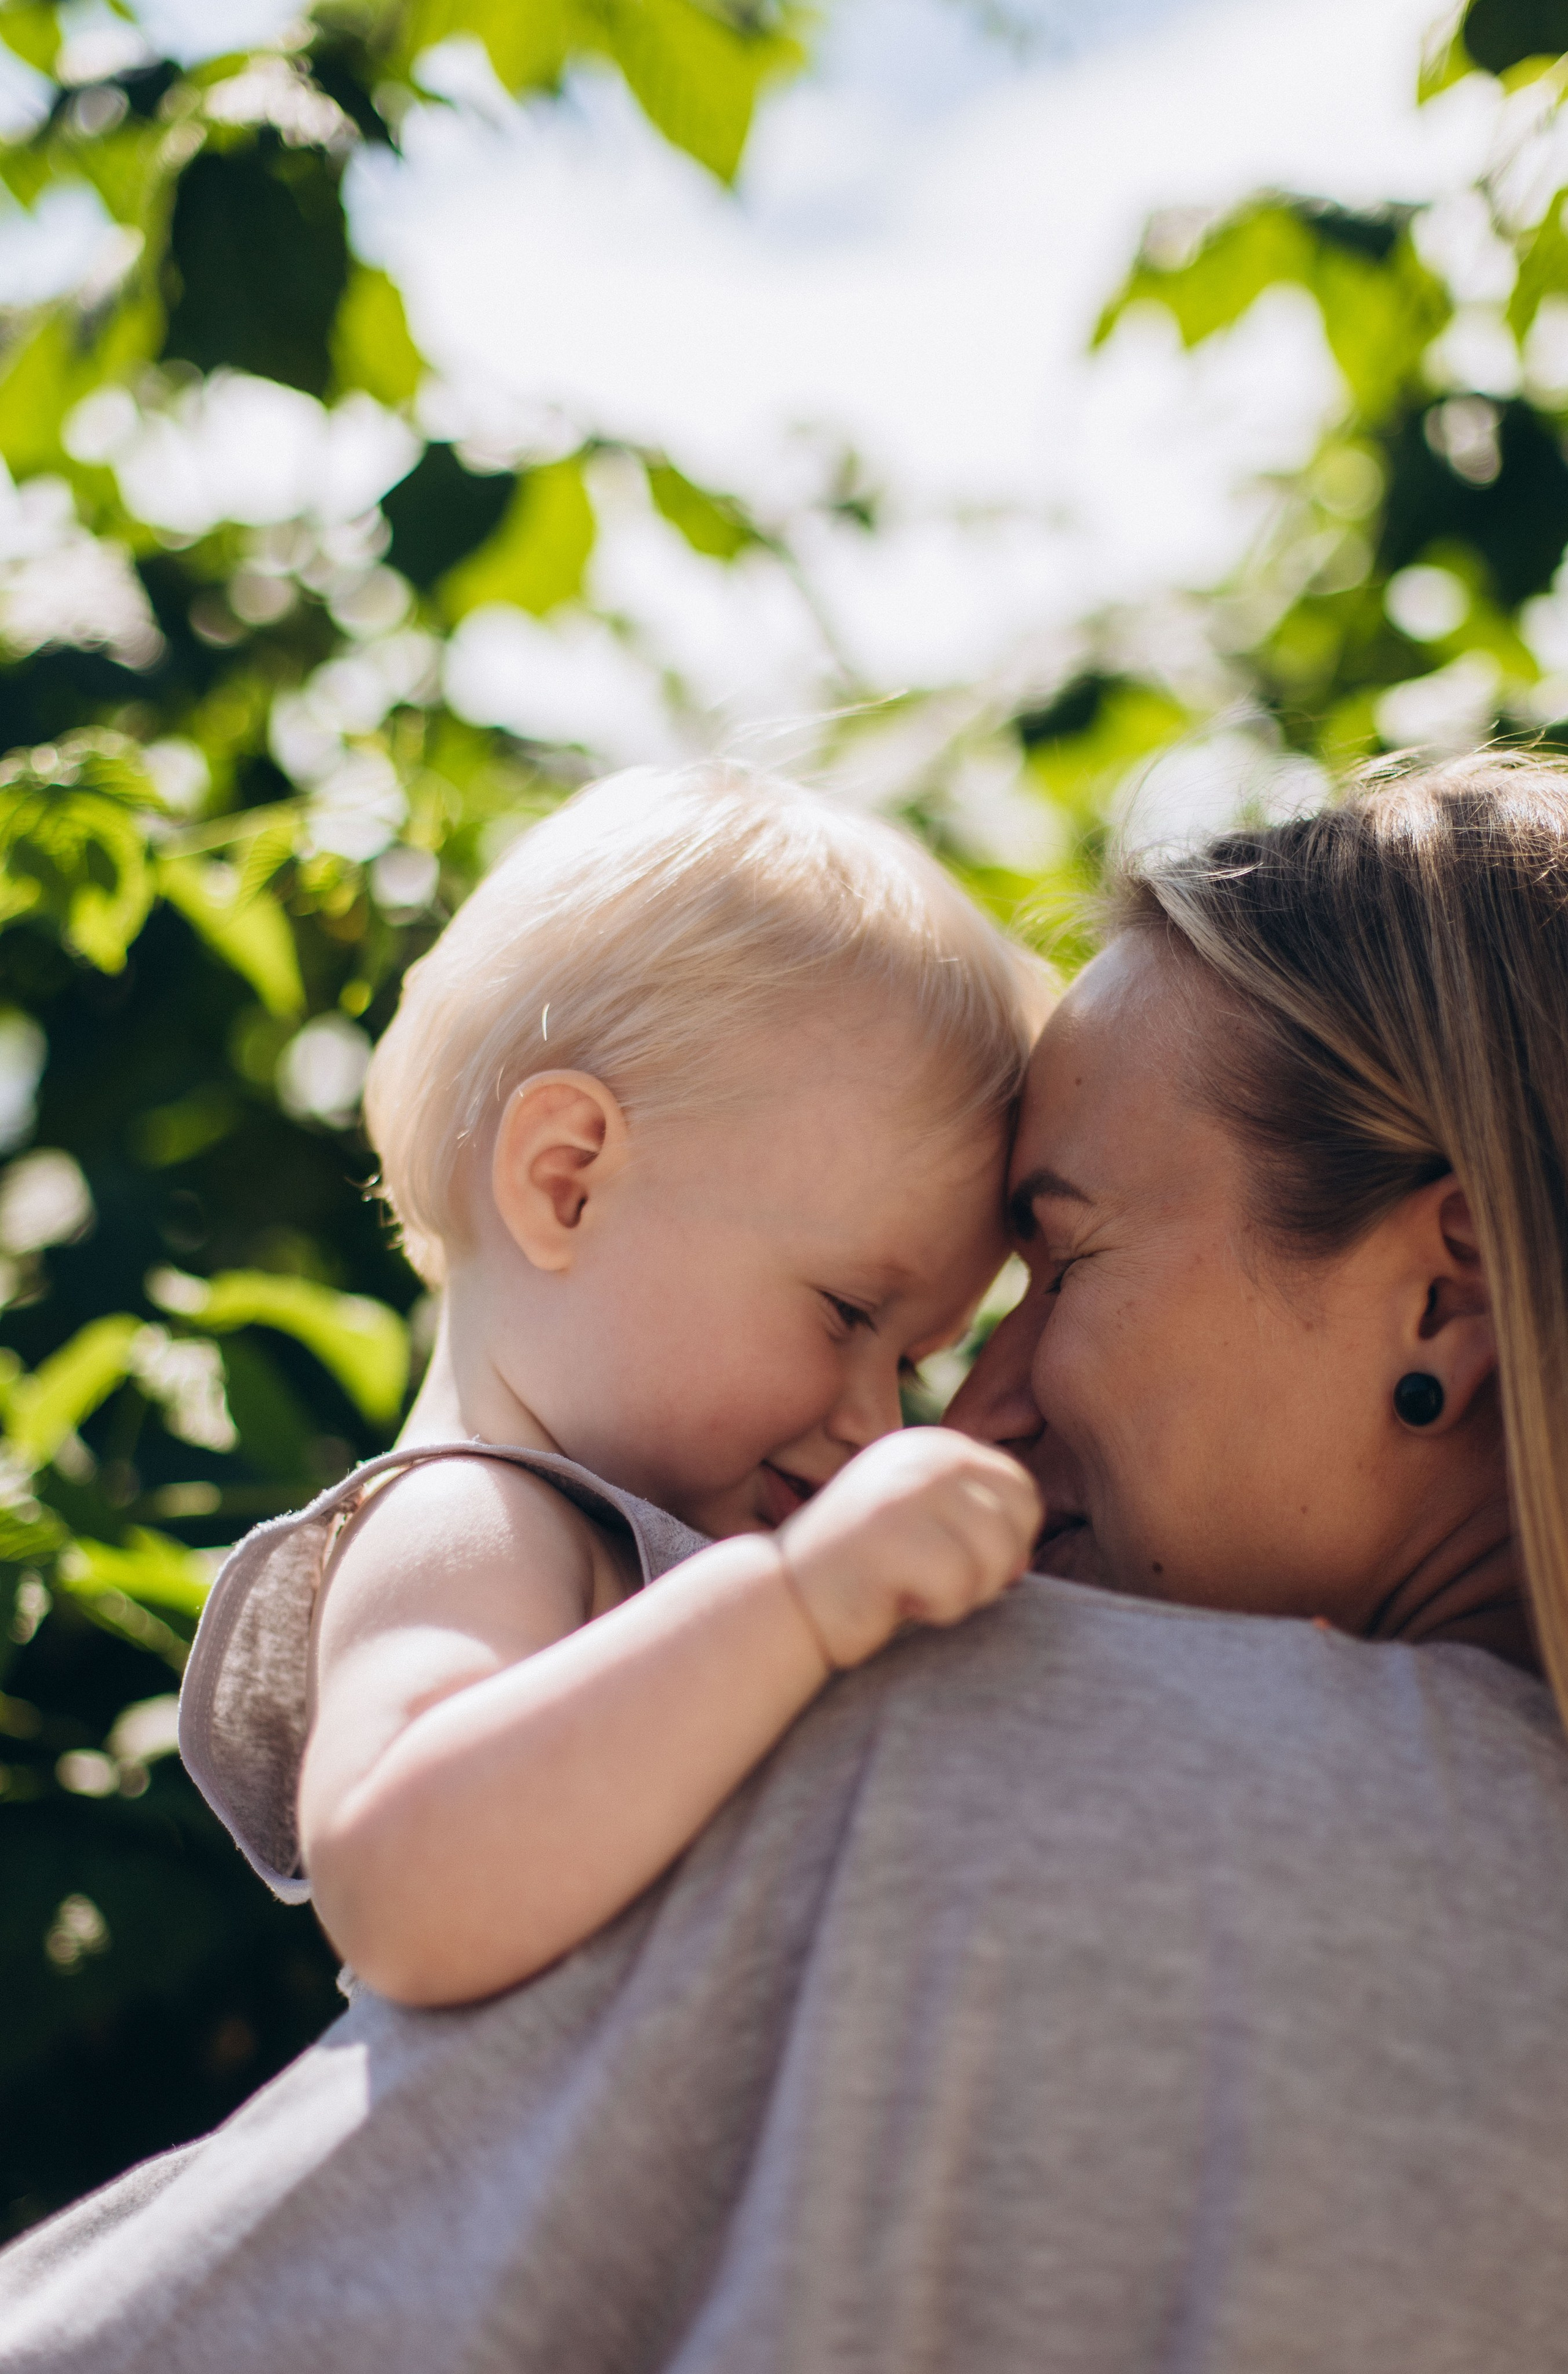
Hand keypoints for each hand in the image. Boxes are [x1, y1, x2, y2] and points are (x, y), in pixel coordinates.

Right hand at [776, 1427, 1041, 1670]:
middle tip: (930, 1582)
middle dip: (988, 1571)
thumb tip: (1024, 1562)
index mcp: (933, 1446)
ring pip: (997, 1557)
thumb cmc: (858, 1576)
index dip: (1003, 1543)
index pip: (1021, 1491)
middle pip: (1019, 1522)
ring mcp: (908, 1489)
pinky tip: (892, 1600)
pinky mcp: (892, 1532)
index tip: (953, 1564)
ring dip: (962, 1595)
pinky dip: (935, 1611)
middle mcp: (925, 1455)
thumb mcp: (918, 1530)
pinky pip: (960, 1588)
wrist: (781, 1600)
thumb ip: (971, 1528)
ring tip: (909, 1589)